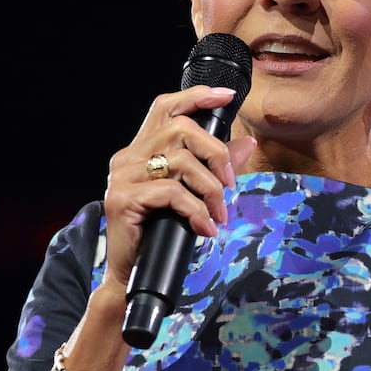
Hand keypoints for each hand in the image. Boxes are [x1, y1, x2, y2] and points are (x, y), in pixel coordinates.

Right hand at [101, 85, 255, 289]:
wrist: (131, 274)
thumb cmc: (160, 233)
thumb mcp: (191, 195)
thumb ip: (215, 167)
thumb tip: (247, 143)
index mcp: (140, 150)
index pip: (166, 108)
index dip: (196, 96)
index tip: (226, 96)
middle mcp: (128, 157)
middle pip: (181, 129)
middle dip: (215, 153)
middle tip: (229, 184)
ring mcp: (123, 177)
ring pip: (180, 161)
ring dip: (209, 189)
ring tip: (217, 213)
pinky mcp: (123, 199)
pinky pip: (171, 192)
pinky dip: (195, 210)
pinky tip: (204, 228)